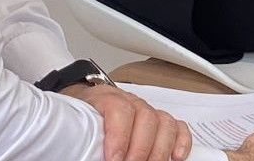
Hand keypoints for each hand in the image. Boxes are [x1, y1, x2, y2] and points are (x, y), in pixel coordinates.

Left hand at [64, 83, 190, 160]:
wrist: (79, 106)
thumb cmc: (76, 118)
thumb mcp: (72, 125)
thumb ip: (80, 138)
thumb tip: (83, 154)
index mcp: (104, 98)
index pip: (119, 110)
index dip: (119, 136)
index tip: (114, 159)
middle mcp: (130, 101)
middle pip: (146, 117)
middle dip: (140, 149)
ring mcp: (147, 109)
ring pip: (165, 123)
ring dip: (159, 150)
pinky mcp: (159, 120)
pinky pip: (178, 127)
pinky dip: (181, 142)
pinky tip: (175, 157)